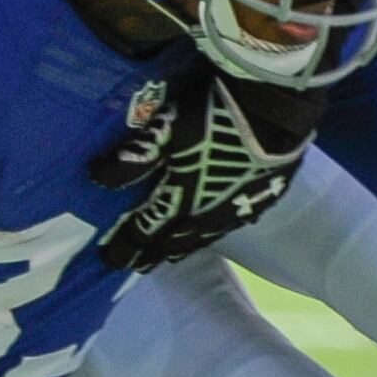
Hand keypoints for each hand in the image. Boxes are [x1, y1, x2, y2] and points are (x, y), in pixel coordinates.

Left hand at [92, 68, 326, 271]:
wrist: (280, 112)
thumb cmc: (217, 114)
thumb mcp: (169, 126)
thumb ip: (135, 156)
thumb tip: (96, 178)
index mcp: (182, 198)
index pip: (147, 230)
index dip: (127, 245)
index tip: (110, 259)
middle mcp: (207, 213)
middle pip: (175, 240)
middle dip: (154, 253)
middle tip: (138, 265)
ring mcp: (237, 208)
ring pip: (204, 237)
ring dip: (184, 247)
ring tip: (171, 255)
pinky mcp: (262, 198)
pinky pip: (231, 225)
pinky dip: (213, 232)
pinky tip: (214, 229)